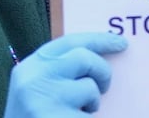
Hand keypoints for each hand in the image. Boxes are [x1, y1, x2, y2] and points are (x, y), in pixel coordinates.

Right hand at [5, 32, 127, 115]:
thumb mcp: (34, 89)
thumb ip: (56, 71)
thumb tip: (97, 55)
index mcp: (28, 68)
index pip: (69, 42)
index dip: (98, 39)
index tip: (121, 42)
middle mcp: (34, 81)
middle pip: (84, 57)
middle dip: (102, 71)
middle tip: (104, 87)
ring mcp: (45, 102)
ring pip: (89, 89)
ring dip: (92, 103)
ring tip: (78, 114)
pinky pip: (89, 116)